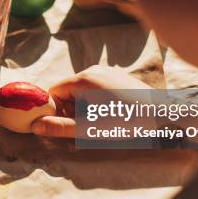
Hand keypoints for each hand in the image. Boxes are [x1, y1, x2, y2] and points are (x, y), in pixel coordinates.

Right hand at [32, 65, 151, 137]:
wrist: (162, 115)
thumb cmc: (125, 122)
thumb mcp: (89, 128)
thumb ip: (60, 127)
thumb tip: (35, 126)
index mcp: (83, 79)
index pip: (54, 92)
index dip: (56, 110)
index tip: (69, 124)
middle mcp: (93, 69)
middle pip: (68, 90)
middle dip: (71, 109)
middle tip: (87, 126)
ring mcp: (107, 71)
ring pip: (82, 89)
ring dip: (84, 106)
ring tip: (102, 121)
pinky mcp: (118, 76)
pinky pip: (97, 87)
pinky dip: (96, 100)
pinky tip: (112, 113)